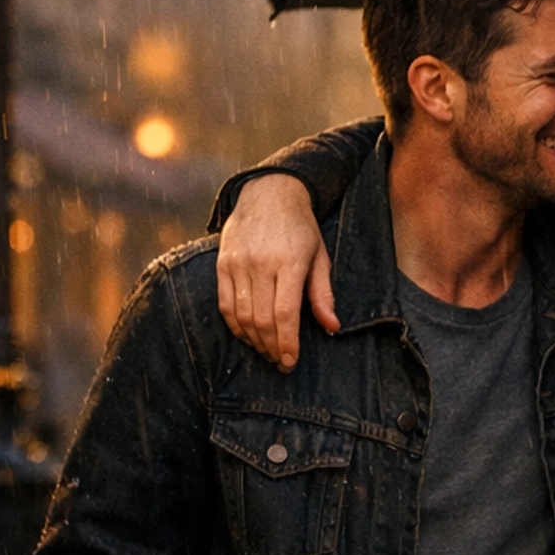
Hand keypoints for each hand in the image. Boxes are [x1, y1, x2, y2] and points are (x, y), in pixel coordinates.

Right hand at [217, 175, 337, 369]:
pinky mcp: (222, 263)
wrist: (269, 193)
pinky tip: (247, 334)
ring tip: (266, 350)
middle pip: (262, 318)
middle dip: (271, 346)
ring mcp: (238, 263)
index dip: (287, 342)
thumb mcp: (320, 256)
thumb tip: (332, 327)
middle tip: (280, 361)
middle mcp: (261, 263)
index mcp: (290, 262)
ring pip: (242, 315)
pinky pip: (225, 303)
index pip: (285, 313)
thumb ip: (323, 294)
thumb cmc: (300, 228)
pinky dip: (235, 325)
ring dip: (254, 340)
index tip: (290, 361)